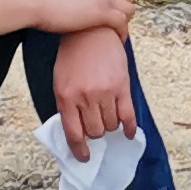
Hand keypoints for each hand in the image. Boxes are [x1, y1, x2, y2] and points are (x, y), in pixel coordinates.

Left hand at [54, 23, 137, 147]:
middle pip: (95, 131)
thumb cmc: (73, 56)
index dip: (79, 150)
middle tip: (96, 128)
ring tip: (108, 120)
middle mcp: (86, 97)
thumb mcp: (61, 81)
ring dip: (109, 127)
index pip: (74, 134)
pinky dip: (129, 128)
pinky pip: (128, 116)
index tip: (84, 158)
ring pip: (111, 125)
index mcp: (66, 97)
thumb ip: (67, 105)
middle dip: (95, 134)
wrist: (92, 31)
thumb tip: (77, 131)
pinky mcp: (122, 86)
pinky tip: (129, 133)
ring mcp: (105, 93)